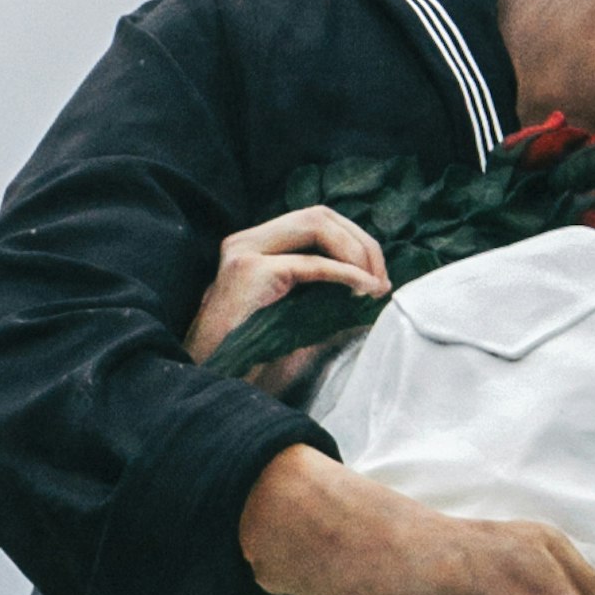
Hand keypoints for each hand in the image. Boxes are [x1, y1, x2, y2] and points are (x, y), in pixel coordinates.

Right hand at [189, 204, 388, 367]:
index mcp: (255, 246)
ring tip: (374, 286)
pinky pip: (312, 264)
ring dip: (356, 253)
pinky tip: (364, 290)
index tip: (377, 276)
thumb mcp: (295, 317)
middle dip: (361, 243)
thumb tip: (374, 288)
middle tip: (382, 281)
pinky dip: (346, 274)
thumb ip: (325, 295)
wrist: (212, 379)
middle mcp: (246, 240)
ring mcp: (245, 251)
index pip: (314, 220)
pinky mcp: (250, 272)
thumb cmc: (251, 357)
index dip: (353, 240)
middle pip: (319, 215)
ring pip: (316, 225)